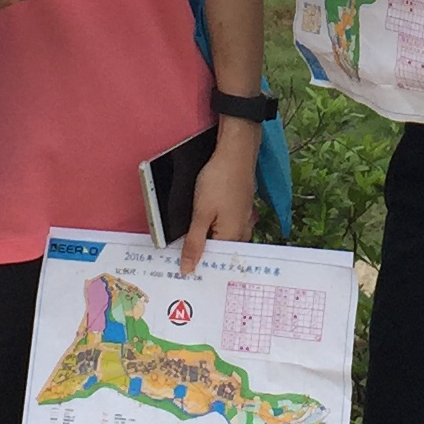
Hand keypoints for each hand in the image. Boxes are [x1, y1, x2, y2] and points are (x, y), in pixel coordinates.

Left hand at [180, 121, 260, 272]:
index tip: (180, 272)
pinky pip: (228, 227)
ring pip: (224, 239)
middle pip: (221, 252)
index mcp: (233, 237)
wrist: (234, 152)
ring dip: (209, 241)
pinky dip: (216, 229)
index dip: (197, 266)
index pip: (214, 262)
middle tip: (181, 260)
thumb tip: (188, 270)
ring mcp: (244, 219)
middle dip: (203, 255)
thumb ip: (194, 243)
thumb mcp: (200, 214)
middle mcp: (243, 232)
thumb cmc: (218, 181)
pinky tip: (205, 224)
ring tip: (190, 243)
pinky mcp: (241, 208)